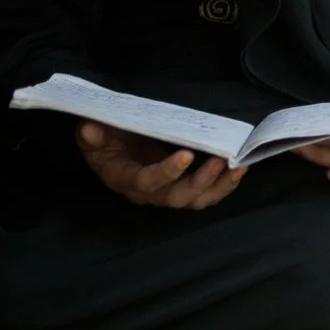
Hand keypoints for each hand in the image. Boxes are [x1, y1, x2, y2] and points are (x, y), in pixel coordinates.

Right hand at [75, 120, 245, 210]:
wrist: (112, 149)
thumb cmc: (105, 140)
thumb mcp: (93, 135)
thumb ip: (92, 134)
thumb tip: (91, 129)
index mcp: (125, 178)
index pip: (147, 181)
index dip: (166, 172)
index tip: (186, 155)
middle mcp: (147, 193)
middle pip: (176, 197)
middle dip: (200, 181)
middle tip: (219, 160)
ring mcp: (166, 193)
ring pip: (195, 200)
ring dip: (218, 186)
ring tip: (237, 167)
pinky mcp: (182, 189)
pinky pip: (204, 195)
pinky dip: (223, 186)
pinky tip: (238, 170)